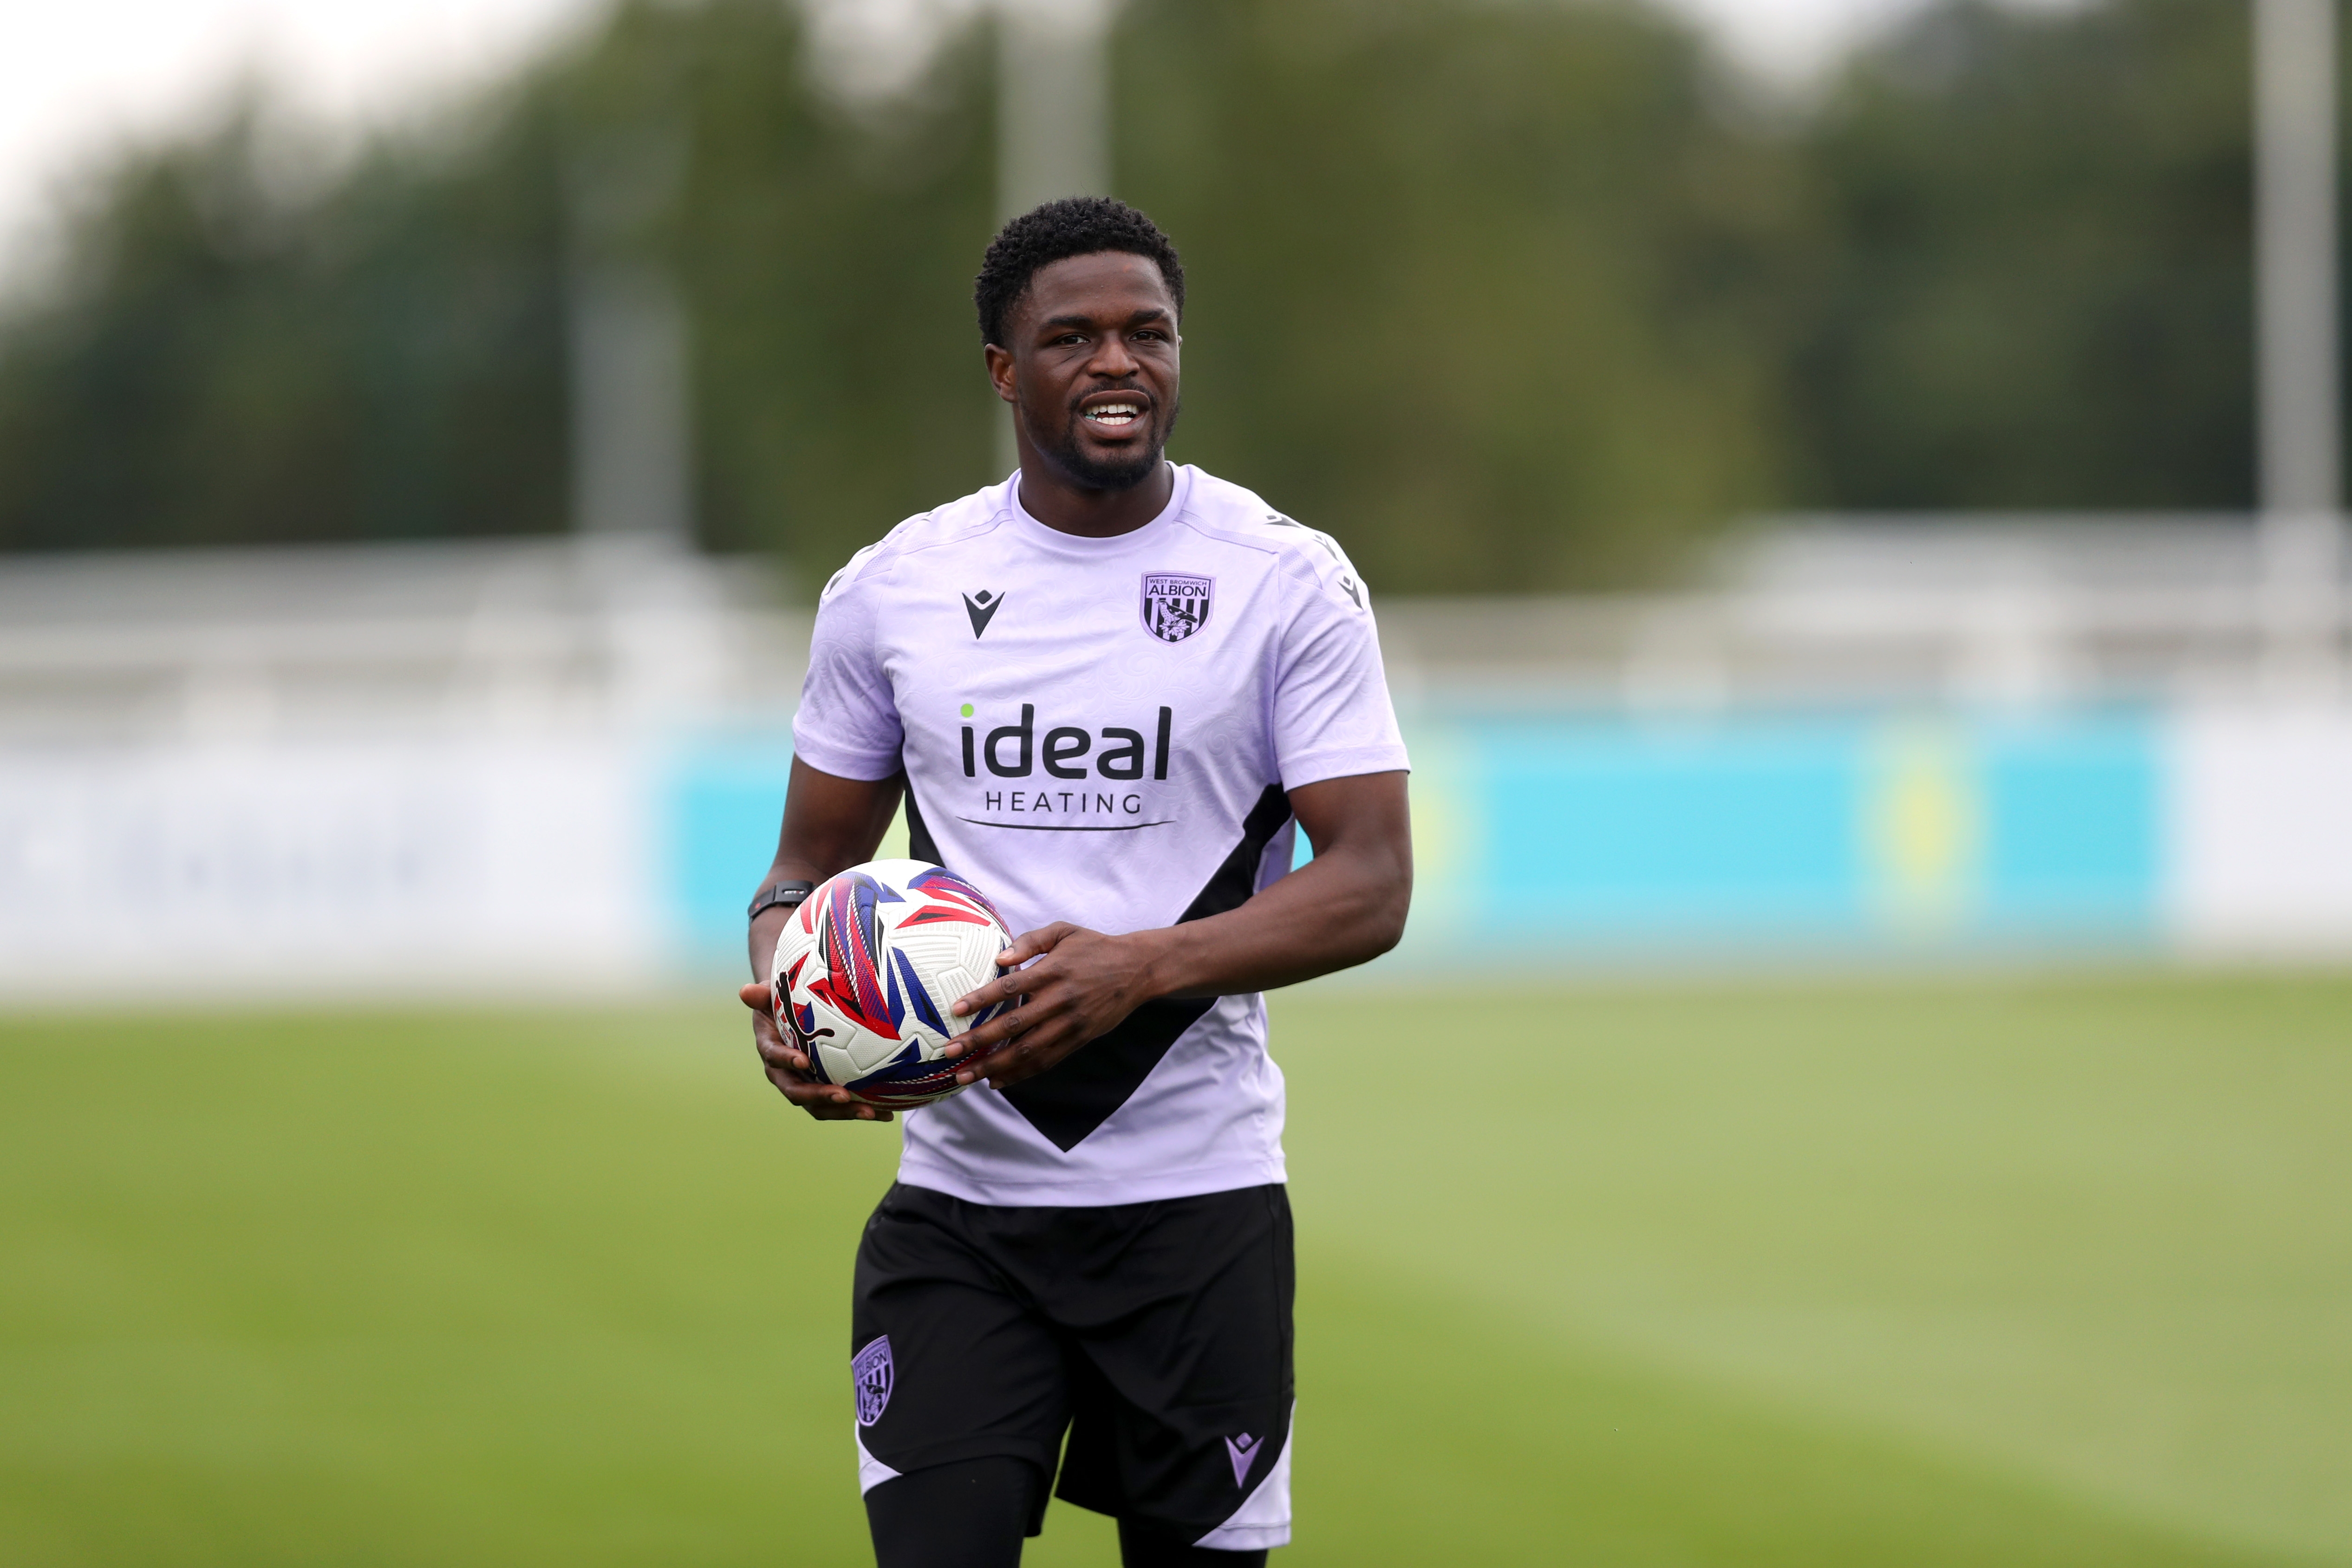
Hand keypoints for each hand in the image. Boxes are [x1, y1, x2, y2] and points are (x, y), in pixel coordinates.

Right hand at [739, 981, 894, 1121]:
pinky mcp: (823, 1090)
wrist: (790, 1013)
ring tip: (873, 1112)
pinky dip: (863, 1108)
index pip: (775, 1058)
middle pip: (799, 1093)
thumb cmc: (782, 1000)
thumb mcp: (772, 993)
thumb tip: (745, 991)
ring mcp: (805, 1085)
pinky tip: (888, 1112)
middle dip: (820, 1097)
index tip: (803, 1061)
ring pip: (821, 1106)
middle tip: (844, 1096)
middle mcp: (785, 1074)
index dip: (786, 1061)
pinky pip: (840, 1105)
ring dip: (846, 1112)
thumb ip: (762, 994)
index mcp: (770, 1049)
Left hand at [945, 923, 1161, 1089]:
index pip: (1011, 988)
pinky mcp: (1079, 1039)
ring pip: (1028, 1050)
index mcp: (1053, 972)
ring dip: (995, 1065)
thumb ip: (1030, 941)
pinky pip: (1046, 1061)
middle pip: (1014, 1025)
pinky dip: (1021, 1074)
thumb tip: (999, 958)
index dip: (982, 999)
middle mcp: (1060, 1000)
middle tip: (950, 1051)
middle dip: (979, 1041)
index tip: (957, 1010)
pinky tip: (998, 1081)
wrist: (1137, 969)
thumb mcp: (1064, 931)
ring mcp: (1070, 1023)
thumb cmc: (1095, 947)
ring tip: (967, 1075)